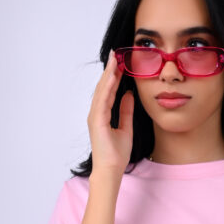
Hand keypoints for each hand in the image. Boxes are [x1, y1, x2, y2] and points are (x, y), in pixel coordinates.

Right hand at [87, 49, 134, 180]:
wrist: (111, 170)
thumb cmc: (116, 154)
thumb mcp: (126, 128)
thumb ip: (126, 111)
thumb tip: (129, 95)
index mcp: (102, 114)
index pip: (109, 91)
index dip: (114, 76)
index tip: (120, 62)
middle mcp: (96, 113)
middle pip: (103, 87)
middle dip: (110, 70)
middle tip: (115, 54)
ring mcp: (95, 117)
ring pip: (101, 91)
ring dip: (108, 74)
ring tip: (114, 60)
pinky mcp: (96, 122)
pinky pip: (102, 101)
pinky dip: (107, 88)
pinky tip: (112, 77)